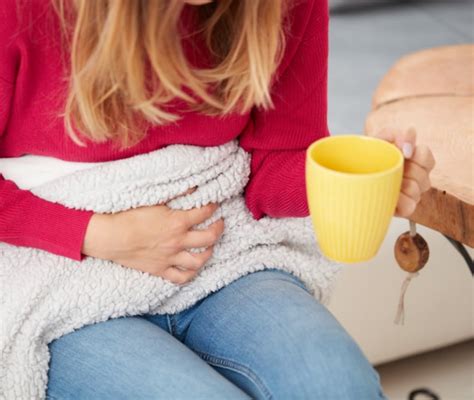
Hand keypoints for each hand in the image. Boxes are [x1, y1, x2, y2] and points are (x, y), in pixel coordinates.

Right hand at [82, 187, 224, 284]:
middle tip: (219, 224)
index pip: (205, 213)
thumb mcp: (155, 200)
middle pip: (209, 238)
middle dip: (218, 229)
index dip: (213, 206)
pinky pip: (181, 277)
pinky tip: (193, 268)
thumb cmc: (129, 216)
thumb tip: (194, 187)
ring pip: (198, 261)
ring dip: (208, 253)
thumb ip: (177, 193)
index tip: (214, 204)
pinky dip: (190, 274)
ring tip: (210, 247)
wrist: (110, 236)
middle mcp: (178, 241)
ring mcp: (170, 258)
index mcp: (178, 222)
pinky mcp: (160, 269)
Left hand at [375, 128, 435, 217]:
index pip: (427, 157)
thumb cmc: (366, 158)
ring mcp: (411, 194)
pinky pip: (410, 206)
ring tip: (386, 181)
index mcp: (413, 160)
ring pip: (417, 190)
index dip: (418, 155)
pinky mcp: (403, 208)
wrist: (348, 173)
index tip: (403, 153)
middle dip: (406, 170)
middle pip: (423, 175)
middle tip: (390, 168)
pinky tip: (388, 193)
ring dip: (401, 184)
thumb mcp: (378, 139)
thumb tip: (408, 146)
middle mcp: (415, 177)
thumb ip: (395, 133)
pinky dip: (399, 200)